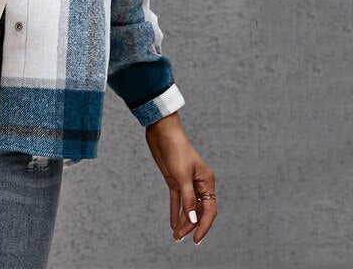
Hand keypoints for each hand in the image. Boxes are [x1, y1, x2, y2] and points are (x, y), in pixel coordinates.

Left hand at [145, 113, 217, 244]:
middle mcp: (199, 184)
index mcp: (207, 181)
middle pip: (199, 211)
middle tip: (180, 239)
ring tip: (176, 236)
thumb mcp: (182, 175)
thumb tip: (193, 219)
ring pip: (188, 207)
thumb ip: (188, 198)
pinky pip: (178, 200)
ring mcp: (187, 182)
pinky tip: (173, 223)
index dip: (203, 226)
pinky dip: (176, 211)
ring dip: (183, 221)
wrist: (162, 132)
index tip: (196, 240)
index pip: (209, 210)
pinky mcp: (175, 180)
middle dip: (191, 226)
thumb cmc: (175, 150)